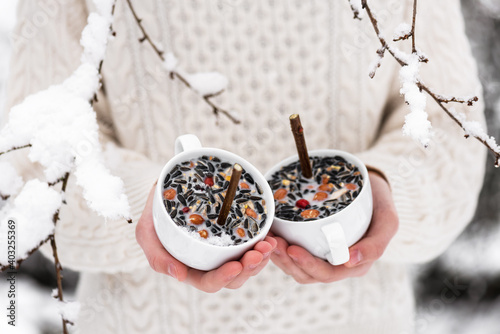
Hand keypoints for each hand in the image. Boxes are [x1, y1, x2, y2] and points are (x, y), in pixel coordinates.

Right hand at [136, 183, 276, 292]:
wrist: (168, 186)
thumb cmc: (156, 212)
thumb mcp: (147, 233)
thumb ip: (157, 256)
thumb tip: (178, 276)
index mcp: (191, 268)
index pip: (209, 282)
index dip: (224, 277)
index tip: (236, 265)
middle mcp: (210, 262)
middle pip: (235, 276)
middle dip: (250, 267)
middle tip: (260, 252)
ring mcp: (225, 248)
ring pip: (248, 262)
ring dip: (261, 257)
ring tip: (269, 244)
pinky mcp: (236, 233)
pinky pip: (254, 244)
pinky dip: (264, 243)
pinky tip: (271, 236)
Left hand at [270, 171, 397, 283]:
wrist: (373, 188)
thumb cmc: (381, 204)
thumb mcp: (387, 221)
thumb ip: (376, 243)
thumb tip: (349, 261)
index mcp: (356, 265)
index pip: (327, 274)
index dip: (307, 265)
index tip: (291, 248)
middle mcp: (339, 265)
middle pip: (307, 274)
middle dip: (287, 261)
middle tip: (273, 242)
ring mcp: (325, 256)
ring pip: (297, 267)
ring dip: (280, 257)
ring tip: (268, 239)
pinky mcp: (314, 245)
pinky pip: (294, 255)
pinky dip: (281, 248)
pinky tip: (271, 235)